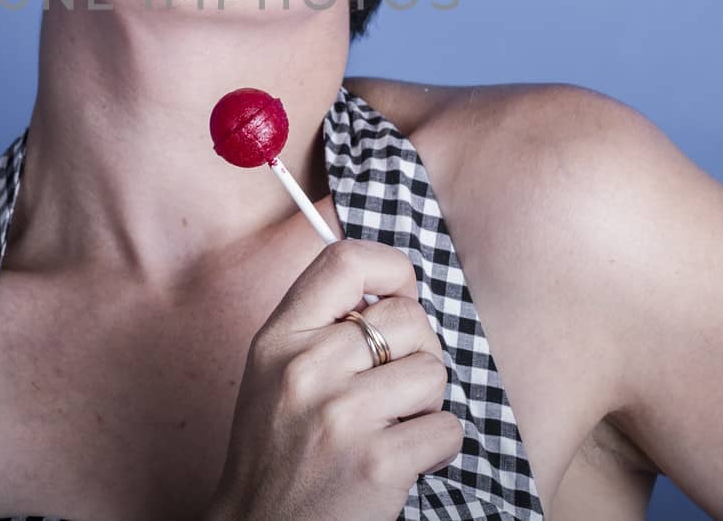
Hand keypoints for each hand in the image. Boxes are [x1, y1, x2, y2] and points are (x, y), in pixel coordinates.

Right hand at [205, 239, 462, 519]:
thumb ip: (322, 325)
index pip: (346, 261)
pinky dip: (436, 446)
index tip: (399, 297)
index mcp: (280, 338)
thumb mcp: (275, 371)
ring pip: (434, 373)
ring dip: (426, 404)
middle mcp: (307, 369)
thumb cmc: (278, 448)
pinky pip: (448, 428)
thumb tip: (399, 291)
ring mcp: (342, 415)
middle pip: (408, 319)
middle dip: (416, 353)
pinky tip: (401, 460)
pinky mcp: (378, 462)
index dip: (391, 270)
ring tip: (389, 427)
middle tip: (392, 390)